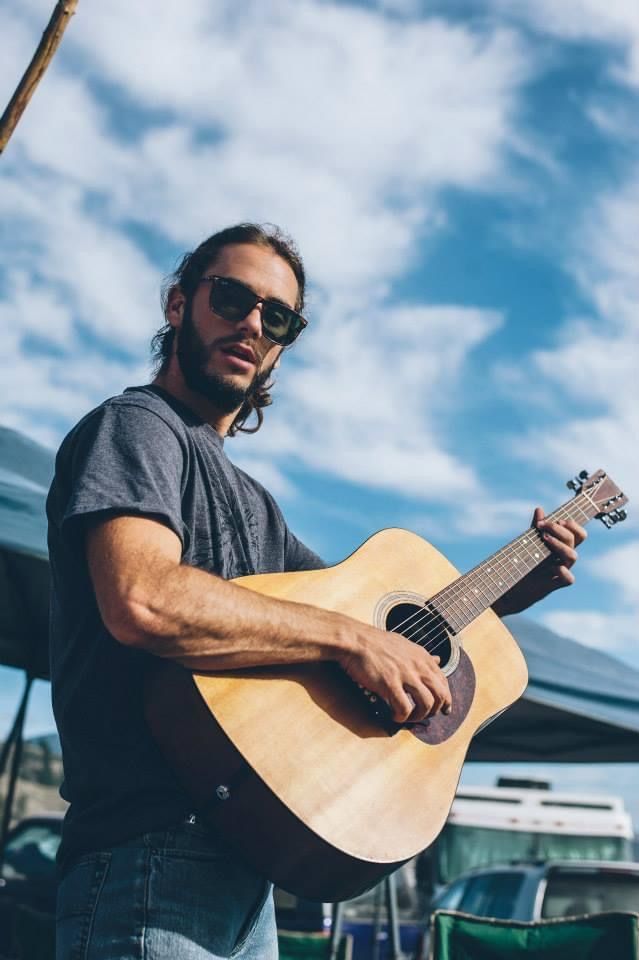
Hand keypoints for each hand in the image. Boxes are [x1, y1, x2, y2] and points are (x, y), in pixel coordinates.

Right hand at [337, 623, 451, 723]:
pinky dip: (401, 718)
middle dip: (435, 710)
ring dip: (419, 716)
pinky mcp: (390, 684)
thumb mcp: (405, 644)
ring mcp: (405, 674)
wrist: (354, 639)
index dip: (446, 699)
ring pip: (427, 704)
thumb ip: (422, 655)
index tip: (444, 709)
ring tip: (407, 717)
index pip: (444, 681)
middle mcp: (418, 665)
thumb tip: (438, 659)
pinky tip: (393, 715)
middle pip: (440, 695)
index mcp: (422, 656)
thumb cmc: (375, 642)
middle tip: (424, 716)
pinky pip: (404, 709)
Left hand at [493, 506, 586, 616]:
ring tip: (544, 538)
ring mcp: (560, 570)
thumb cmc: (523, 563)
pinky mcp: (554, 584)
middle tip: (543, 527)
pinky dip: (563, 571)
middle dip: (560, 530)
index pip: (579, 534)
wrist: (511, 587)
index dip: (574, 525)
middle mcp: (563, 558)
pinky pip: (569, 579)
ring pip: (573, 556)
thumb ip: (535, 527)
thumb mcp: (529, 542)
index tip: (558, 519)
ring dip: (560, 544)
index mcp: (561, 546)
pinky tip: (554, 566)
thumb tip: (539, 509)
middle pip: (576, 540)